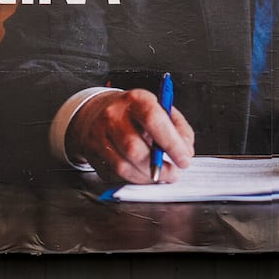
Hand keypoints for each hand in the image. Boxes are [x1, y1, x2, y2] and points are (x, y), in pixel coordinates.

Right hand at [64, 87, 193, 185]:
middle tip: (173, 173)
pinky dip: (134, 178)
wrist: (100, 112)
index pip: (153, 120)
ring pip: (123, 165)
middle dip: (158, 167)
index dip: (171, 143)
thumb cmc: (136, 114)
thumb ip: (179, 129)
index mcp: (136, 99)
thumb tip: (186, 151)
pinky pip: (115, 173)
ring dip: (147, 176)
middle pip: (135, 148)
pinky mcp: (93, 151)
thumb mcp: (161, 110)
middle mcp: (114, 114)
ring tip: (160, 175)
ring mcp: (100, 133)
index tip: (184, 159)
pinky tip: (144, 174)